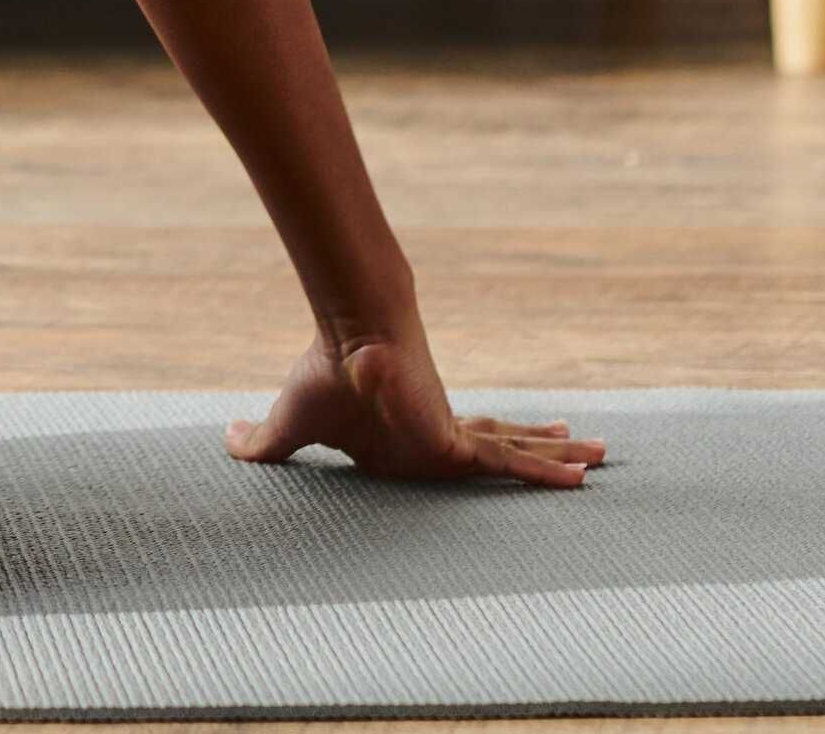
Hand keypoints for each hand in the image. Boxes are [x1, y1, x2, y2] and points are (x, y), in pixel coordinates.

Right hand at [225, 314, 599, 487]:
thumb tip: (223, 439)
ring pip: (514, 453)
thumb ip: (264, 442)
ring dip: (558, 457)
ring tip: (602, 459)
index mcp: (406, 445)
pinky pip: (509, 463)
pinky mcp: (459, 439)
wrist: (347, 346)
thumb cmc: (323, 380)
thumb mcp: (292, 427)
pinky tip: (581, 478)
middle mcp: (438, 439)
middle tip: (583, 459)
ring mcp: (453, 436)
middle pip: (498, 449)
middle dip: (539, 453)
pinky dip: (544, 471)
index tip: (494, 456)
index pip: (453, 453)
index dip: (478, 453)